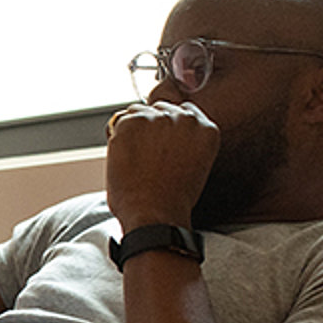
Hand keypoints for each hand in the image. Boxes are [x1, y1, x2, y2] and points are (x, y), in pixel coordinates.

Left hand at [105, 101, 220, 229]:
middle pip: (161, 108)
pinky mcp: (132, 122)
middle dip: (151, 127)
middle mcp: (185, 118)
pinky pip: (118, 121)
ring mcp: (158, 118)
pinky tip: (125, 159)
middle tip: (146, 156)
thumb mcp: (194, 165)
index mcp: (206, 129)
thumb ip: (184, 141)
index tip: (163, 145)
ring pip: (138, 112)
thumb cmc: (172, 200)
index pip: (184, 111)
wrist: (156, 213)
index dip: (169, 128)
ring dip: (134, 130)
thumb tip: (161, 132)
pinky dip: (116, 137)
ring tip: (136, 160)